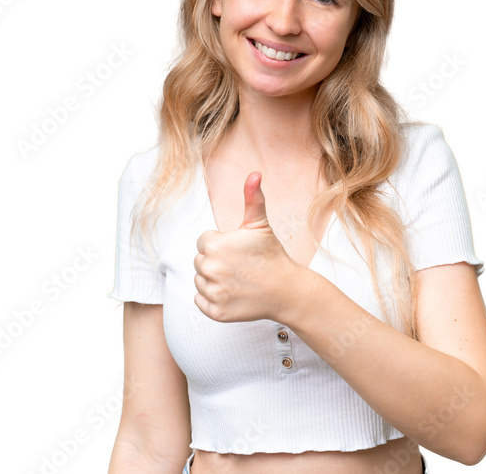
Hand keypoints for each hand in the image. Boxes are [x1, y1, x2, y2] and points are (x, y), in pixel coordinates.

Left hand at [194, 171, 306, 322]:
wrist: (286, 289)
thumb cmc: (271, 255)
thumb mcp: (260, 225)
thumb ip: (252, 198)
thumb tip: (254, 173)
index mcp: (213, 246)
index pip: (203, 243)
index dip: (221, 245)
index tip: (238, 251)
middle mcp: (209, 269)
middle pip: (199, 262)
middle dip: (216, 263)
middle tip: (239, 266)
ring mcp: (212, 293)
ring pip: (200, 281)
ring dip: (214, 281)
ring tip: (237, 280)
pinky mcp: (216, 312)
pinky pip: (200, 301)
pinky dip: (212, 299)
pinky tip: (232, 293)